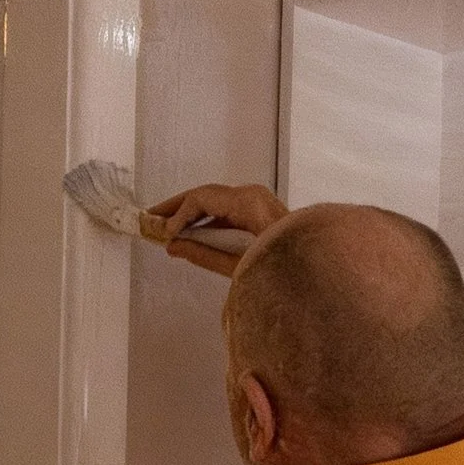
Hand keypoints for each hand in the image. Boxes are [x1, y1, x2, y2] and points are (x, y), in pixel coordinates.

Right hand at [145, 181, 287, 279]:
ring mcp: (257, 200)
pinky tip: (190, 230)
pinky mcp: (259, 210)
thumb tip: (173, 246)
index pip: (202, 198)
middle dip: (177, 207)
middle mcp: (252, 195)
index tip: (163, 232)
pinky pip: (226, 208)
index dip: (178, 214)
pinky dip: (206, 218)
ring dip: (190, 212)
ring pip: (214, 199)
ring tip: (165, 224)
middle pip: (205, 194)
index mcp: (248, 204)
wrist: (313, 270)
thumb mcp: (238, 266)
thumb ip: (203, 254)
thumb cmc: (282, 269)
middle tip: (150, 217)